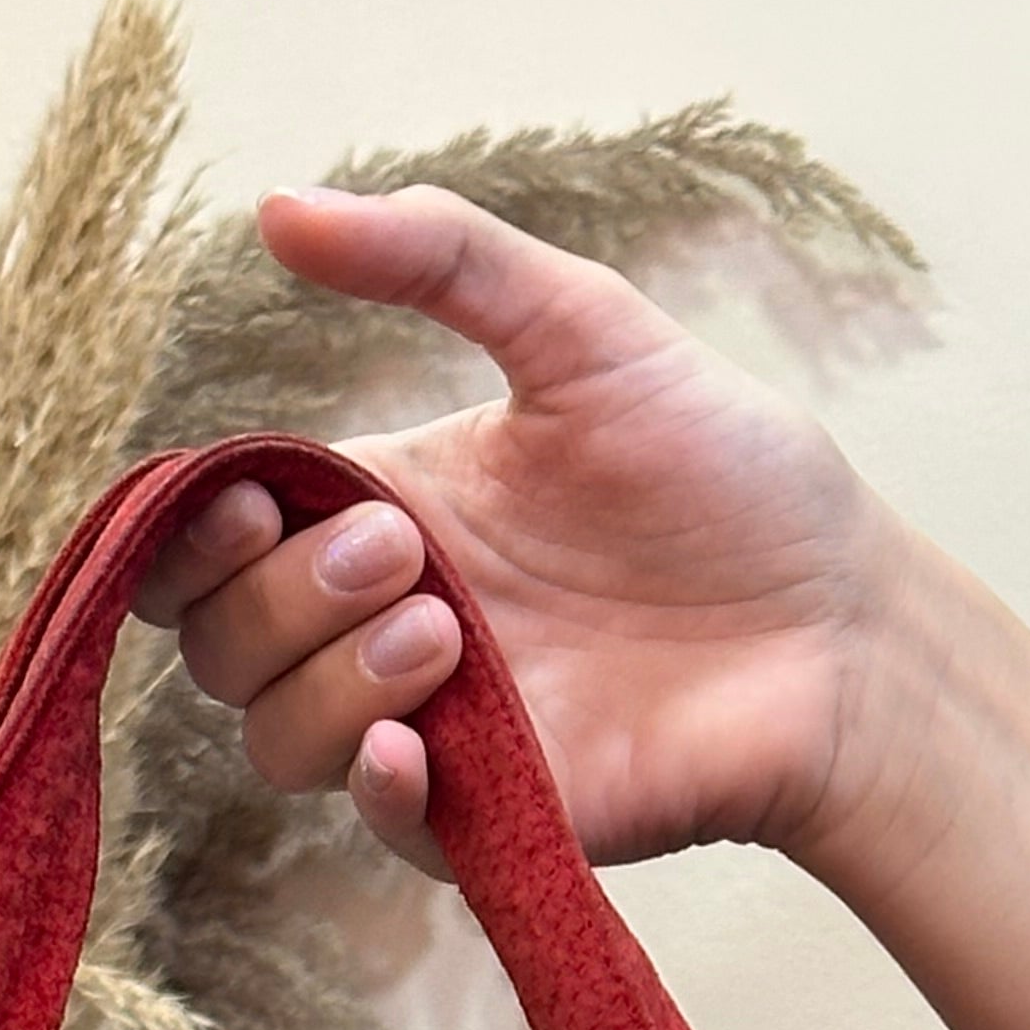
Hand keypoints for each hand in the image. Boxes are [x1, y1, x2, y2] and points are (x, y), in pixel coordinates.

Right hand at [138, 185, 896, 877]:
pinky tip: (412, 741)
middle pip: (222, 645)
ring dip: (330, 678)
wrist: (837, 618)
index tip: (250, 501)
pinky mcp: (490, 815)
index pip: (215, 543)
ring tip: (447, 629)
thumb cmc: (725, 477)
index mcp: (383, 510)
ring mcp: (431, 727)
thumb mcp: (582, 329)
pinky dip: (373, 782)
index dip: (192, 534)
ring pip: (277, 739)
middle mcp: (383, 625)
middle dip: (285, 595)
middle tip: (411, 552)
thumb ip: (437, 260)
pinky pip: (377, 822)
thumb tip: (275, 207)